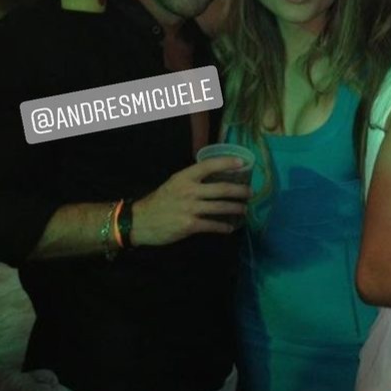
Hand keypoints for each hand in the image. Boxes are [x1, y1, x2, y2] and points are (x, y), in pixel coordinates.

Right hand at [131, 158, 250, 245]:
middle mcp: (189, 191)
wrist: (140, 221)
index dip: (227, 162)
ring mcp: (190, 208)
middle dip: (239, 191)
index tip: (242, 162)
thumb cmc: (159, 202)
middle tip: (250, 192)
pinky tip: (230, 228)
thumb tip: (214, 179)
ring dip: (236, 209)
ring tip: (244, 209)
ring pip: (221, 207)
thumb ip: (191, 181)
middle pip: (221, 189)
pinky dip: (224, 227)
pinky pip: (213, 225)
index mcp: (184, 177)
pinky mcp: (190, 225)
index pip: (209, 165)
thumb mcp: (173, 184)